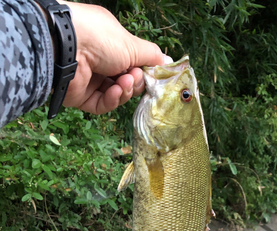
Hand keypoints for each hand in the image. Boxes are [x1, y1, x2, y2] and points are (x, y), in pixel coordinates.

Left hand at [56, 1, 171, 113]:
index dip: (143, 71)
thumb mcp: (132, 44)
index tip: (152, 74)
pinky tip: (114, 91)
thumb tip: (167, 62)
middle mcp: (100, 62)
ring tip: (123, 82)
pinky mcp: (81, 97)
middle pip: (126, 82)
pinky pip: (102, 104)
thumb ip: (151, 56)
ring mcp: (90, 80)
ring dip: (124, 90)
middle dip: (134, 82)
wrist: (68, 47)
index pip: (132, 63)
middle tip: (133, 76)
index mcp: (111, 45)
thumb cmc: (100, 38)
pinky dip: (111, 99)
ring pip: (116, 95)